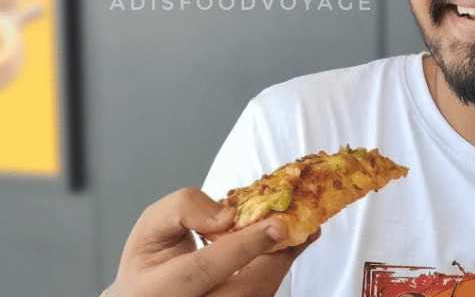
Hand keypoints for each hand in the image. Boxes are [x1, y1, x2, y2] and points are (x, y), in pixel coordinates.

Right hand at [107, 187, 318, 296]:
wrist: (150, 296)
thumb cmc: (152, 260)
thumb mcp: (154, 225)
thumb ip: (184, 209)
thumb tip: (228, 216)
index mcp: (157, 290)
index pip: (204, 270)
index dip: (244, 246)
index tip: (277, 225)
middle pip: (242, 291)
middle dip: (276, 258)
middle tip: (299, 226)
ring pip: (258, 296)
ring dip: (283, 264)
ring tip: (302, 232)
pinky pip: (261, 296)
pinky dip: (278, 272)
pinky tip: (289, 248)